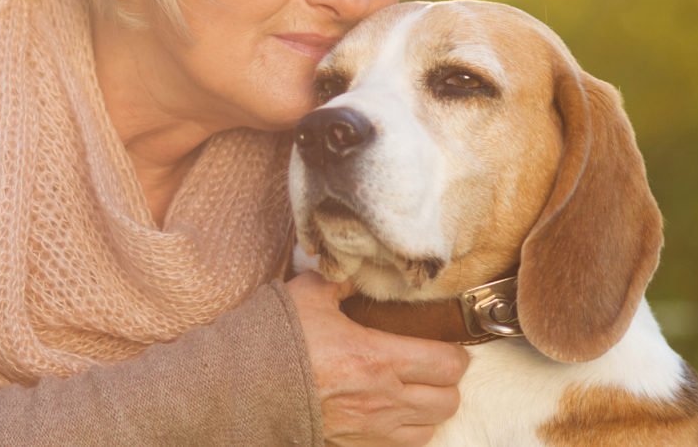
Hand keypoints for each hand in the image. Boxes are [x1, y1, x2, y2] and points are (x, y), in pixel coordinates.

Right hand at [286, 271, 469, 446]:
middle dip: (448, 383)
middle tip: (435, 367)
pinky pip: (402, 446)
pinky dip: (409, 430)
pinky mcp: (354, 445)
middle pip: (448, 401)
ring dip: (431, 409)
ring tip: (418, 391)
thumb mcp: (310, 294)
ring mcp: (370, 427)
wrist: (241, 387)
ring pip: (430, 427)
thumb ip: (343, 280)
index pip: (447, 364)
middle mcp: (382, 398)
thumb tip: (359, 268)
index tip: (448, 345)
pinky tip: (395, 412)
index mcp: (378, 357)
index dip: (456, 354)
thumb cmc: (277, 340)